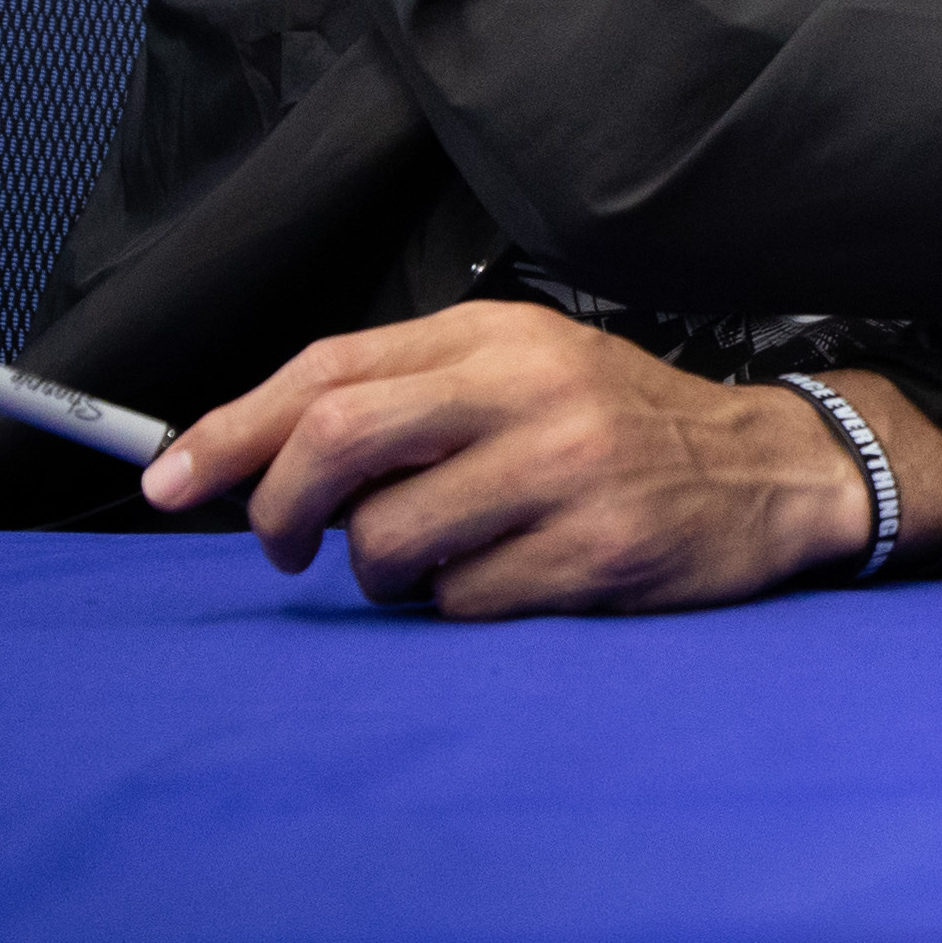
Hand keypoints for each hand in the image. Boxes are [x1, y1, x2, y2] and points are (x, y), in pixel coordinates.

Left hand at [136, 298, 941, 615]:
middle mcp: (531, 390)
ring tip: (433, 560)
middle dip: (275, 509)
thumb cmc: (621, 429)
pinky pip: (461, 601)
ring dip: (381, 571)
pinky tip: (508, 579)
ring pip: (388, 539)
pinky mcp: (597, 550)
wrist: (772, 471)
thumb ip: (408, 399)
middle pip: (338, 439)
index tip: (169, 480)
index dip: (230, 429)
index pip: (329, 369)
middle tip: (279, 547)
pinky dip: (457, 604)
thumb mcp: (524, 374)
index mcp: (500, 337)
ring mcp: (568, 470)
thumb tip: (256, 463)